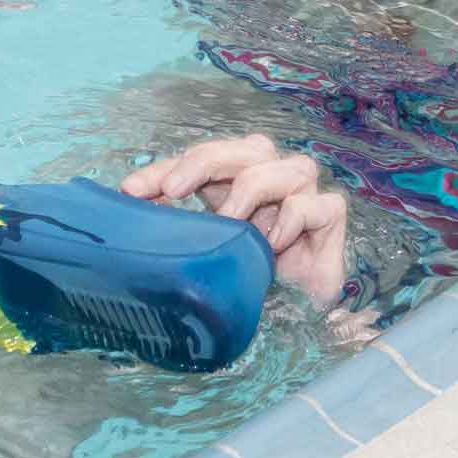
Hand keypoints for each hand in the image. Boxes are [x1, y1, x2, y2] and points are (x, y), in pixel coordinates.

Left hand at [120, 134, 346, 305]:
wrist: (298, 308)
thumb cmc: (250, 268)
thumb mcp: (205, 242)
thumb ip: (172, 222)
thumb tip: (126, 206)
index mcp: (236, 176)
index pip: (200, 160)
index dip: (165, 169)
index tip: (132, 191)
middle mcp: (271, 175)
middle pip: (244, 148)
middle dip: (205, 162)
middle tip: (174, 189)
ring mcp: (304, 192)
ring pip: (285, 168)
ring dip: (252, 189)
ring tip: (230, 221)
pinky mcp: (330, 215)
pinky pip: (316, 204)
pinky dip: (294, 218)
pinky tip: (274, 242)